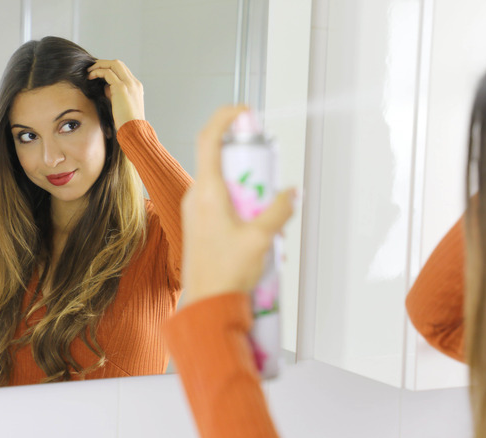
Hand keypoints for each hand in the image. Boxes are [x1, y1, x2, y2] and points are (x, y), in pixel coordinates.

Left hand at [87, 59, 144, 130]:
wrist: (134, 130)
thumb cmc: (127, 122)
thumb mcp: (121, 105)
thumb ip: (115, 94)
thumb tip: (105, 87)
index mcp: (136, 87)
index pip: (123, 70)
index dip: (110, 69)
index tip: (99, 73)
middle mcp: (134, 83)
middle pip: (118, 64)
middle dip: (103, 63)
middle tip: (92, 68)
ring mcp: (129, 84)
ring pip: (113, 64)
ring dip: (99, 65)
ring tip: (89, 71)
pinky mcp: (121, 87)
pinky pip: (107, 73)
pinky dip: (97, 72)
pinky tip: (90, 77)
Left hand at [181, 106, 295, 303]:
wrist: (207, 305)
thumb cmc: (226, 275)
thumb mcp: (261, 238)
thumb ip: (278, 210)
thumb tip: (290, 193)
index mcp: (207, 193)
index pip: (209, 139)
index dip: (225, 118)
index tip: (245, 112)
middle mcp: (196, 197)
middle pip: (219, 159)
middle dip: (247, 159)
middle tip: (267, 170)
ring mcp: (195, 210)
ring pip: (222, 181)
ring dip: (246, 185)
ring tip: (265, 209)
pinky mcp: (199, 223)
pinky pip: (220, 200)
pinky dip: (240, 201)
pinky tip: (256, 224)